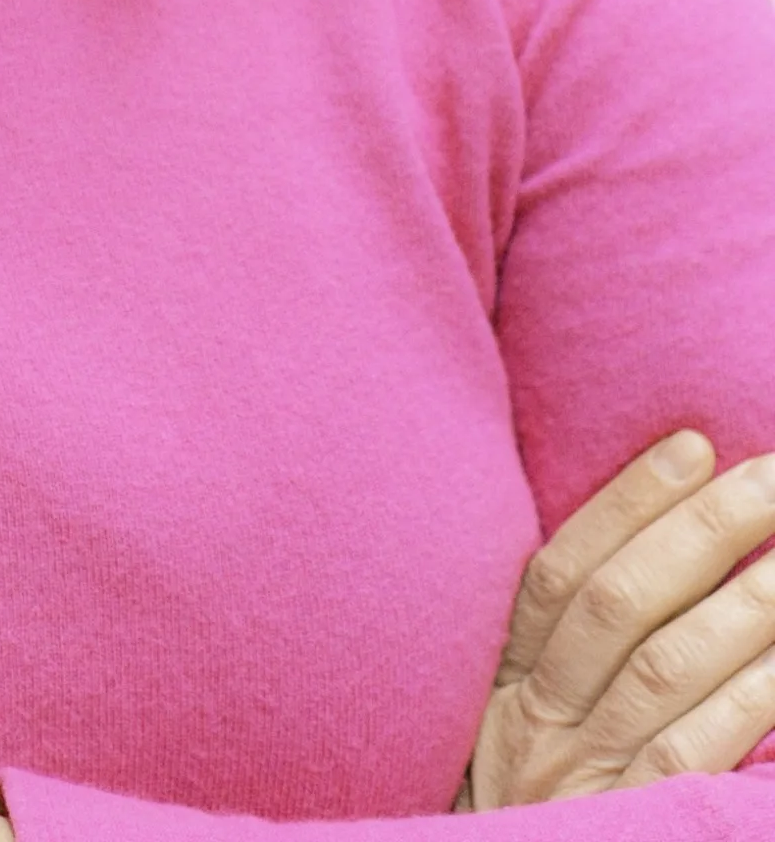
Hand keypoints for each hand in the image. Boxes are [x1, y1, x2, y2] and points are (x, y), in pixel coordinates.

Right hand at [462, 432, 774, 806]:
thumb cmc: (524, 829)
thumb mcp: (514, 746)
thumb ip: (560, 671)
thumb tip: (652, 567)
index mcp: (500, 692)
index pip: (559, 573)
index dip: (625, 503)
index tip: (692, 444)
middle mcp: (534, 729)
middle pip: (620, 606)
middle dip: (703, 530)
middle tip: (774, 473)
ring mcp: (584, 784)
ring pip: (668, 671)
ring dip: (747, 605)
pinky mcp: (630, 828)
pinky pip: (697, 754)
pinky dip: (754, 698)